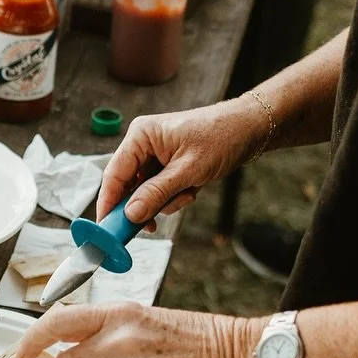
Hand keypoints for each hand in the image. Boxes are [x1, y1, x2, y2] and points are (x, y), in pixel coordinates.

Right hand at [99, 96, 269, 225]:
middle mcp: (143, 143)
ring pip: (144, 191)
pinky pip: (158, 189)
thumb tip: (130, 214)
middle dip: (142, 204)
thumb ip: (156, 193)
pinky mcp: (166, 164)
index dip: (108, 202)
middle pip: (127, 185)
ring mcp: (154, 154)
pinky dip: (173, 196)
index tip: (106, 228)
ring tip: (187, 194)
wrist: (251, 128)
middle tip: (150, 225)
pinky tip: (191, 189)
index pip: (114, 174)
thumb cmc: (223, 138)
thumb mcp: (188, 170)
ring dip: (164, 201)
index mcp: (141, 135)